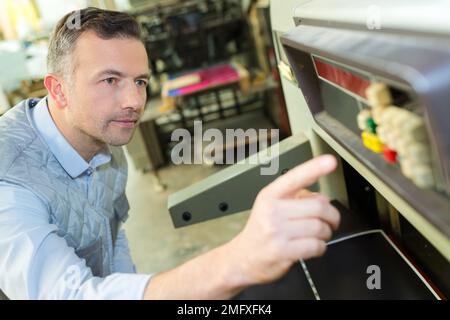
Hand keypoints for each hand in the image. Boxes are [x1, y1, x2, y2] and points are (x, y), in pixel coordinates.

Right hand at [228, 155, 340, 284]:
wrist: (243, 258)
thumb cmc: (261, 231)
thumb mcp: (272, 207)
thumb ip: (295, 198)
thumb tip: (322, 198)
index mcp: (270, 195)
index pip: (295, 177)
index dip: (314, 168)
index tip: (330, 161)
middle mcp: (272, 210)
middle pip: (318, 206)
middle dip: (331, 215)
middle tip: (330, 220)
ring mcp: (276, 231)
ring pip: (319, 227)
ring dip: (326, 233)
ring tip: (319, 235)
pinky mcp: (282, 251)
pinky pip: (316, 245)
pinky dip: (321, 247)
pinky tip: (313, 246)